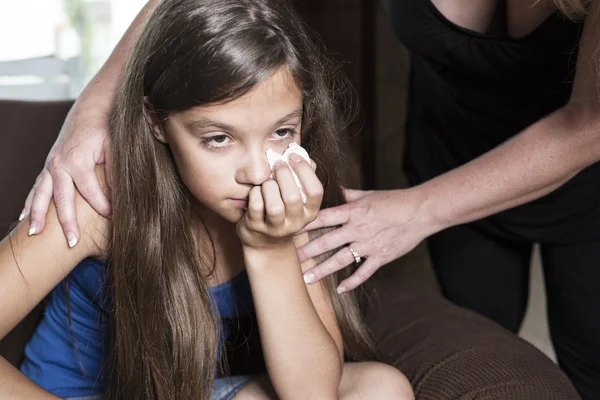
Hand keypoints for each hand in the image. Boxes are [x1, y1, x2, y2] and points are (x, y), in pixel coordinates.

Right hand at [21, 96, 111, 246]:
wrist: (92, 108)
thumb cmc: (107, 128)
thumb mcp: (116, 147)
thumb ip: (115, 170)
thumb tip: (121, 193)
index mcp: (77, 159)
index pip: (90, 190)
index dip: (102, 205)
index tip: (113, 217)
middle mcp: (59, 164)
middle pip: (62, 198)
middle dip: (67, 222)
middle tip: (71, 242)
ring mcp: (51, 166)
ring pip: (42, 195)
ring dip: (39, 216)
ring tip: (35, 235)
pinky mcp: (48, 167)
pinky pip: (36, 188)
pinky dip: (30, 203)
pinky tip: (25, 218)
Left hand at [236, 154, 322, 250]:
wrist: (265, 241)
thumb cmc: (283, 209)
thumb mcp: (298, 195)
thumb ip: (302, 174)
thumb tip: (299, 153)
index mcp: (310, 212)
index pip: (315, 191)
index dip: (304, 170)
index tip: (292, 157)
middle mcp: (296, 222)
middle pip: (293, 197)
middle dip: (283, 175)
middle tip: (277, 164)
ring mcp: (276, 228)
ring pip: (274, 206)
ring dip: (269, 187)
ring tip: (267, 181)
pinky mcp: (256, 227)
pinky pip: (256, 207)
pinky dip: (255, 194)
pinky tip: (256, 191)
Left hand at [297, 187, 435, 291]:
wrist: (420, 211)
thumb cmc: (394, 200)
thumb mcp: (368, 194)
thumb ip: (348, 195)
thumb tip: (333, 188)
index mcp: (352, 212)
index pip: (322, 218)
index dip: (304, 224)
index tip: (287, 230)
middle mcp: (357, 229)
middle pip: (326, 242)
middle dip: (306, 251)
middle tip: (289, 260)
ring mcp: (368, 245)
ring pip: (340, 260)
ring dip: (322, 270)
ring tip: (306, 278)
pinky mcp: (381, 256)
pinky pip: (363, 272)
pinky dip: (352, 282)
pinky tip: (340, 290)